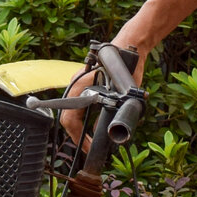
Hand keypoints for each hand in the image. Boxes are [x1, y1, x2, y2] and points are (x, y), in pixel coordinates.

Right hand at [60, 35, 150, 149]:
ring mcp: (79, 84)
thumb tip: (105, 132)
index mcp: (80, 86)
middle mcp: (75, 85)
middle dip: (77, 136)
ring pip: (71, 112)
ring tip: (90, 142)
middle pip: (68, 117)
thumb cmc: (126, 66)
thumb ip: (112, 113)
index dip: (78, 137)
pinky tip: (90, 127)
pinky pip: (77, 106)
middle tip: (90, 148)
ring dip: (79, 128)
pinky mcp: (84, 85)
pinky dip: (82, 119)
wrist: (128, 47)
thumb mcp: (122, 93)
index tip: (88, 148)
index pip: (70, 118)